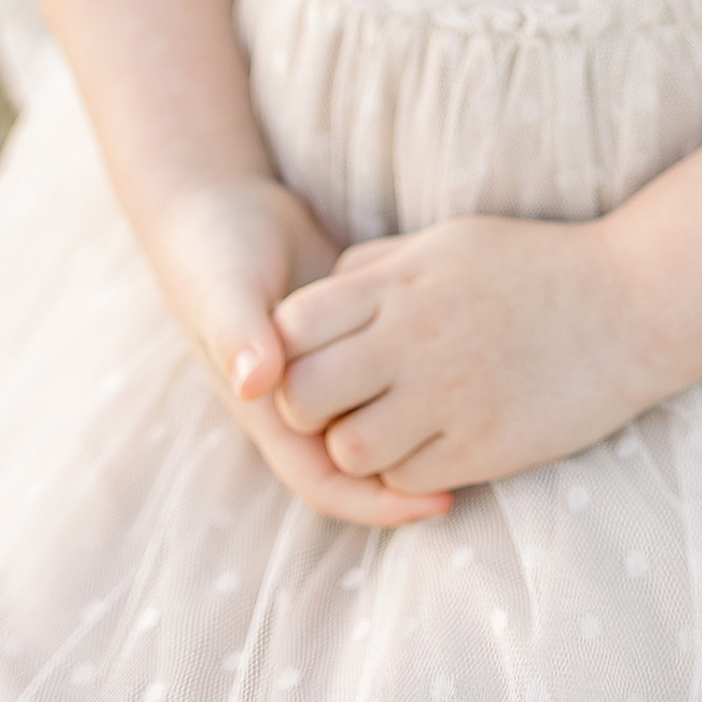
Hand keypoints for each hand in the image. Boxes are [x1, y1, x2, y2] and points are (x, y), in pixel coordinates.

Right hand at [148, 177, 451, 530]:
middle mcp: (296, 399)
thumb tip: (259, 381)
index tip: (442, 501)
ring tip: (487, 426)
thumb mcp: (225, 288)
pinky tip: (464, 364)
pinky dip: (416, 379)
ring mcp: (322, 366)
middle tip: (486, 466)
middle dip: (413, 473)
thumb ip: (238, 332)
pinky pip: (385, 373)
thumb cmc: (215, 249)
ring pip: (378, 419)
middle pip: (361, 462)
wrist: (214, 200)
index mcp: (267, 408)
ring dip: (419, 428)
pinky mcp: (346, 332)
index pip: (328, 481)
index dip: (380, 501)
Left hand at [273, 214, 655, 495]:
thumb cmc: (535, 266)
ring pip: (348, 451)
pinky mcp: (482, 448)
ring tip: (389, 428)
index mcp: (400, 285)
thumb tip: (318, 292)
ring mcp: (448, 398)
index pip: (292, 326)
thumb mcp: (448, 241)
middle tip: (339, 402)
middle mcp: (413, 340)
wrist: (631, 306)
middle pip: (303, 396)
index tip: (313, 353)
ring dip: (357, 446)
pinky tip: (435, 444)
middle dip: (307, 407)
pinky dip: (406, 472)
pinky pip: (405, 482)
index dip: (285, 348)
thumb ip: (377, 267)